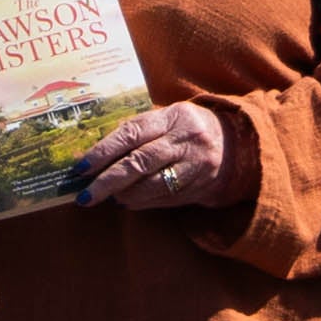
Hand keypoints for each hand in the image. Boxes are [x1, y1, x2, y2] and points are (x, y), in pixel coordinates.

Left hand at [74, 98, 254, 214]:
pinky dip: (143, 202)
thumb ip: (136, 132)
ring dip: (125, 194)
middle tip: (85, 195)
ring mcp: (196, 164)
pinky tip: (128, 202)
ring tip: (107, 197)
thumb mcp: (167, 119)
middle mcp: (186, 140)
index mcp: (173, 117)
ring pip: (153, 184)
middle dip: (107, 181)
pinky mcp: (202, 185)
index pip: (131, 134)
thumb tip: (92, 156)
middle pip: (139, 162)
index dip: (103, 152)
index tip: (80, 168)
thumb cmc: (188, 130)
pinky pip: (166, 198)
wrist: (240, 144)